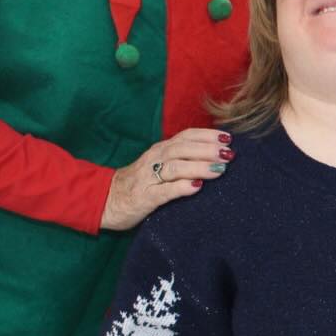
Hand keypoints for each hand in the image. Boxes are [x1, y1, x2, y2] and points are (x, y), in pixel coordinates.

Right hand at [101, 129, 232, 230]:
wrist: (106, 201)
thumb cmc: (142, 183)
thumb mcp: (161, 164)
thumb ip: (183, 158)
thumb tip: (218, 156)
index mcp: (160, 150)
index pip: (185, 136)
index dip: (207, 135)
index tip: (228, 138)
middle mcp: (154, 159)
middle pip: (182, 149)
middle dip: (207, 149)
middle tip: (228, 154)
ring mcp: (148, 178)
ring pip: (174, 167)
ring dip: (199, 167)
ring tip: (219, 169)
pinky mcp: (144, 198)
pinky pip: (164, 191)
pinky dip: (181, 188)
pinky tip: (196, 187)